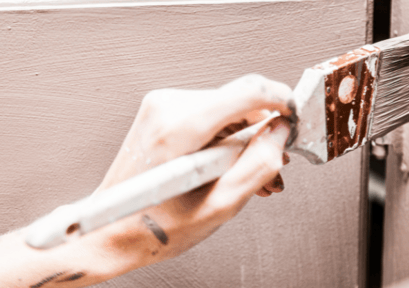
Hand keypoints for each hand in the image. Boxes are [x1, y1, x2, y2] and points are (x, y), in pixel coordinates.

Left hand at [93, 74, 293, 275]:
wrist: (113, 229)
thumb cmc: (157, 225)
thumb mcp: (220, 206)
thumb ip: (258, 166)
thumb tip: (280, 134)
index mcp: (179, 129)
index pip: (248, 91)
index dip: (281, 102)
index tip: (295, 118)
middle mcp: (168, 107)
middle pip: (239, 104)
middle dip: (260, 136)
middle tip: (270, 169)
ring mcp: (163, 106)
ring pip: (227, 111)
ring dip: (243, 142)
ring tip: (245, 177)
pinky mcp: (163, 111)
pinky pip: (211, 116)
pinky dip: (225, 140)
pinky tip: (227, 167)